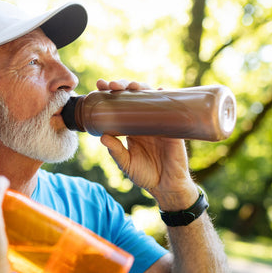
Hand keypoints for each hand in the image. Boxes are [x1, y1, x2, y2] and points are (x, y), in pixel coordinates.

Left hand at [95, 79, 197, 209]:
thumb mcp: (126, 163)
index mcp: (131, 127)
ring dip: (141, 87)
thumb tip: (103, 136)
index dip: (110, 93)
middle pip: (133, 96)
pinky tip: (159, 90)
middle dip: (122, 85)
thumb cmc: (146, 175)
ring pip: (150, 97)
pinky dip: (165, 97)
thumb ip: (116, 151)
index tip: (99, 86)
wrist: (166, 186)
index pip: (119, 105)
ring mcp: (159, 121)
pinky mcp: (172, 127)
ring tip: (131, 86)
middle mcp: (145, 120)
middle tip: (111, 85)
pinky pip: (170, 109)